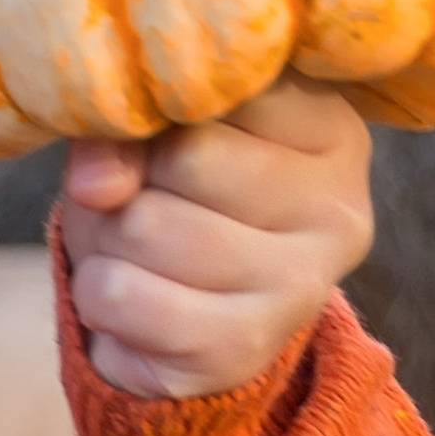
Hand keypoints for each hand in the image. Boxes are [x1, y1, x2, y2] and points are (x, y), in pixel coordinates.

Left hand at [57, 74, 373, 398]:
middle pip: (187, 155)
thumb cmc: (173, 200)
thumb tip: (98, 185)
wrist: (182, 324)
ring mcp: (300, 285)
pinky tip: (129, 299)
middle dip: (130, 180)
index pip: (222, 86)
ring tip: (133, 253)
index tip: (164, 136)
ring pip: (146, 226)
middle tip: (140, 203)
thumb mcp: (149, 137)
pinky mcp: (243, 349)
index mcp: (332, 128)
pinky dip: (96, 295)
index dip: (160, 111)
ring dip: (106, 239)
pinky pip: (123, 296)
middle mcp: (337, 207)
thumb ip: (124, 129)